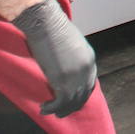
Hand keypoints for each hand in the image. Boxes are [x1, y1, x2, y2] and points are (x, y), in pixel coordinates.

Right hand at [11, 0, 96, 116]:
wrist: (46, 24)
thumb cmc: (54, 28)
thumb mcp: (70, 43)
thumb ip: (72, 57)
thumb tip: (65, 65)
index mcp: (90, 58)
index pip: (90, 83)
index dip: (82, 93)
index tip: (73, 99)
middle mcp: (86, 69)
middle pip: (83, 95)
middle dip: (73, 105)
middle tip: (62, 110)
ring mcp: (76, 76)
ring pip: (72, 101)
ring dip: (61, 110)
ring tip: (50, 111)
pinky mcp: (63, 81)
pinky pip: (60, 102)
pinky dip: (52, 108)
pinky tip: (44, 107)